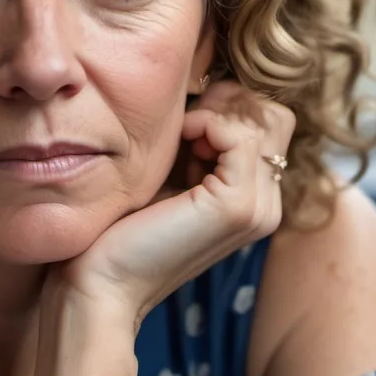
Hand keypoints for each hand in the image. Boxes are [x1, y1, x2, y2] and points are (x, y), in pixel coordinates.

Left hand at [50, 80, 295, 334]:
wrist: (100, 283)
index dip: (228, 107)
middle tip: (184, 124)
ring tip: (179, 138)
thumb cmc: (120, 229)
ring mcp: (258, 210)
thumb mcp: (169, 175)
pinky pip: (241, 136)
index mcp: (255, 201)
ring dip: (216, 114)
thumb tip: (207, 92)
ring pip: (264, 120)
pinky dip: (207, 124)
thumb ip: (197, 145)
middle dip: (229, 104)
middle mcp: (267, 207)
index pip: (270, 122)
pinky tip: (179, 142)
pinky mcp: (237, 208)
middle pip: (275, 116)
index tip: (184, 122)